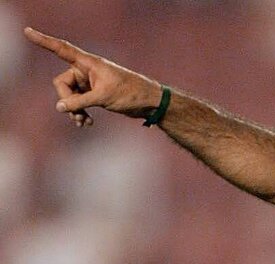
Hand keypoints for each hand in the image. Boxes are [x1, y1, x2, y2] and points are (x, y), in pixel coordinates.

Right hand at [24, 27, 162, 126]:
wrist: (150, 103)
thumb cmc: (130, 93)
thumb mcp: (103, 98)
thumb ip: (79, 102)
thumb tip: (59, 107)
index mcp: (89, 63)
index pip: (61, 49)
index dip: (43, 41)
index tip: (27, 31)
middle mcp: (87, 70)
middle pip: (62, 83)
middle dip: (67, 100)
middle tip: (77, 114)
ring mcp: (89, 82)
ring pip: (69, 96)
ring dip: (73, 110)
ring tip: (82, 122)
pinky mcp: (94, 94)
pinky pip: (78, 102)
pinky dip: (80, 112)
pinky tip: (87, 123)